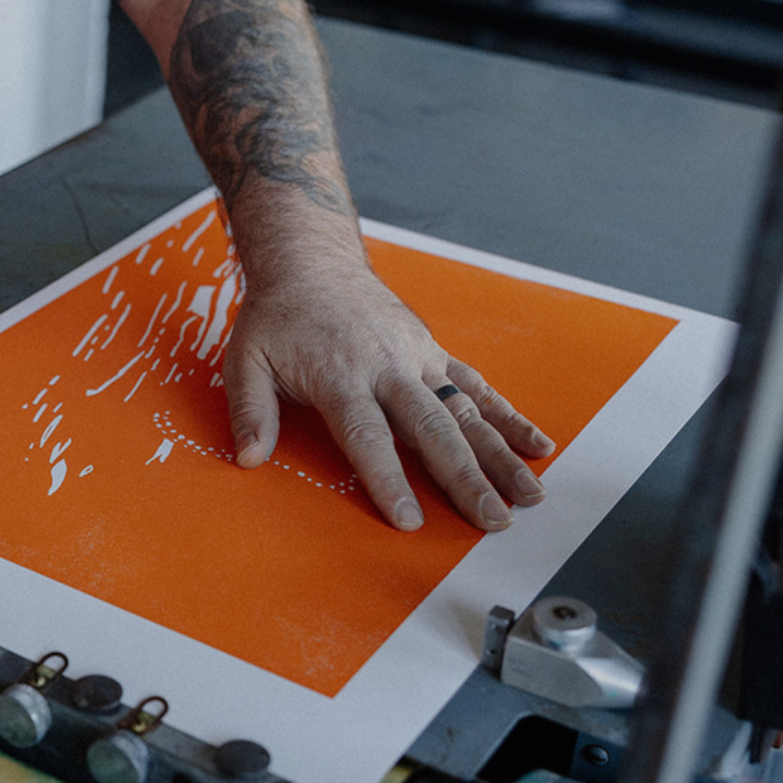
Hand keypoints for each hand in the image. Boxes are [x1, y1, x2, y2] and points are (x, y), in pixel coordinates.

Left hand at [223, 266, 553, 530]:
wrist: (311, 261)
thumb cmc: (278, 317)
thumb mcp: (245, 359)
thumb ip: (250, 410)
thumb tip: (249, 458)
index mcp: (340, 374)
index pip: (368, 435)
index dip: (388, 479)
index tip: (410, 520)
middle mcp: (387, 366)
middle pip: (432, 429)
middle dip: (466, 478)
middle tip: (493, 521)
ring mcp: (417, 357)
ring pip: (466, 411)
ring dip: (500, 455)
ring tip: (529, 495)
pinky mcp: (433, 350)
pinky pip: (476, 384)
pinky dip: (508, 416)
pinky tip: (537, 445)